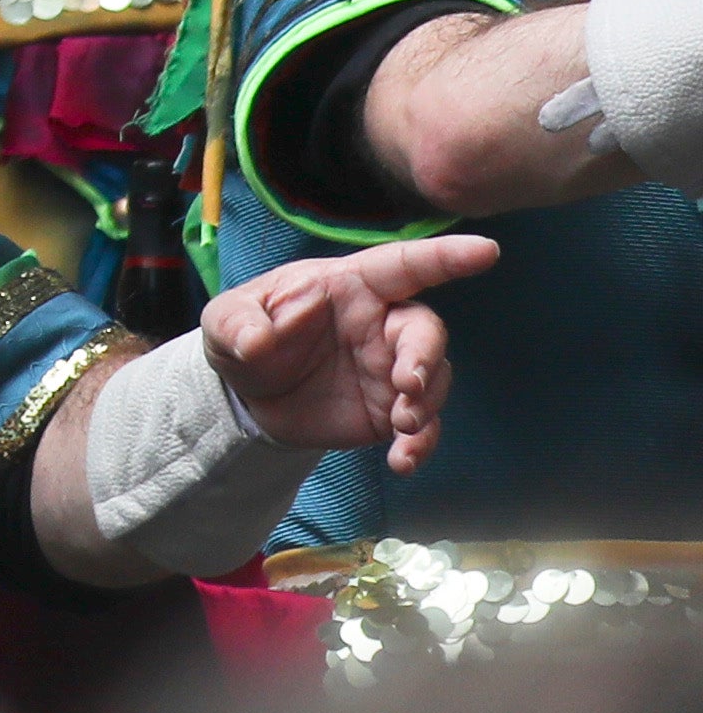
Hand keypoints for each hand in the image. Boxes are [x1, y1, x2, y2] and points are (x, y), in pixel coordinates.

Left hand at [201, 229, 491, 469]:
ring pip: (434, 378)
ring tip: (403, 426)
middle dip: (425, 355)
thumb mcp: (225, 322)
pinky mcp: (390, 411)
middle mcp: (380, 324)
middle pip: (425, 328)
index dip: (444, 256)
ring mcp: (389, 368)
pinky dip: (420, 445)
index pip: (402, 265)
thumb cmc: (245, 336)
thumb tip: (258, 339)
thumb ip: (239, 324)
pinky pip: (422, 426)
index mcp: (347, 287)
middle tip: (407, 385)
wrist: (248, 397)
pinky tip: (402, 461)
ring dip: (426, 404)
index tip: (486, 251)